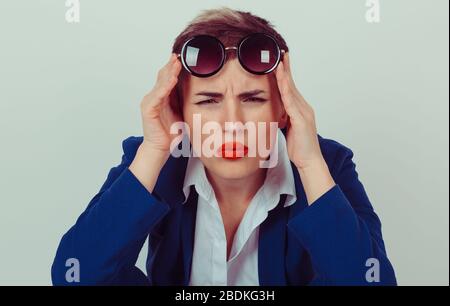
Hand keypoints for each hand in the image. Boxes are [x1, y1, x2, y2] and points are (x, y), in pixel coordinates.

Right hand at [140, 53, 182, 153]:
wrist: (161, 147)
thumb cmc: (170, 132)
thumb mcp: (181, 111)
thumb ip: (184, 100)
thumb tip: (199, 91)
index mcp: (162, 96)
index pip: (167, 77)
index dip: (174, 67)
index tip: (182, 57)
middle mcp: (154, 96)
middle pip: (162, 76)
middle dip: (171, 65)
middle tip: (178, 55)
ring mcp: (150, 101)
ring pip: (160, 83)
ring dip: (169, 72)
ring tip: (176, 62)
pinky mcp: (148, 108)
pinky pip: (158, 95)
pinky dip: (165, 86)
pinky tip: (172, 79)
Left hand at [275, 52, 334, 204]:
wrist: (309, 161)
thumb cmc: (299, 148)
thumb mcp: (287, 130)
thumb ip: (282, 119)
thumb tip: (274, 114)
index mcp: (299, 110)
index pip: (290, 89)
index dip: (284, 75)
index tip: (279, 62)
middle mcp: (303, 108)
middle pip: (292, 85)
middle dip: (286, 70)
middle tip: (281, 54)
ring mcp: (304, 113)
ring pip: (292, 91)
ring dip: (285, 76)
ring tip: (279, 63)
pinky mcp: (301, 120)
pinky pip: (292, 103)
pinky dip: (286, 91)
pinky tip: (282, 83)